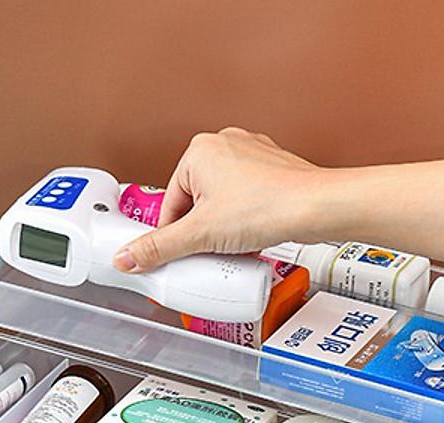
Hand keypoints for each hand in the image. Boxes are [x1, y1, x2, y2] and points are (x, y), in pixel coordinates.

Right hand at [114, 127, 323, 272]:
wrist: (316, 208)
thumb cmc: (268, 207)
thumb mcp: (201, 235)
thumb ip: (160, 248)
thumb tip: (127, 258)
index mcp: (199, 151)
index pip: (170, 203)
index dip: (173, 236)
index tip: (178, 255)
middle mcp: (225, 145)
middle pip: (196, 203)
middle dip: (201, 232)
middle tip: (210, 252)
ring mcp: (251, 155)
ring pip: (221, 202)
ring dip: (223, 228)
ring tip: (235, 244)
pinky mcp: (272, 170)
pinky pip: (245, 199)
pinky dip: (244, 220)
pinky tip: (252, 236)